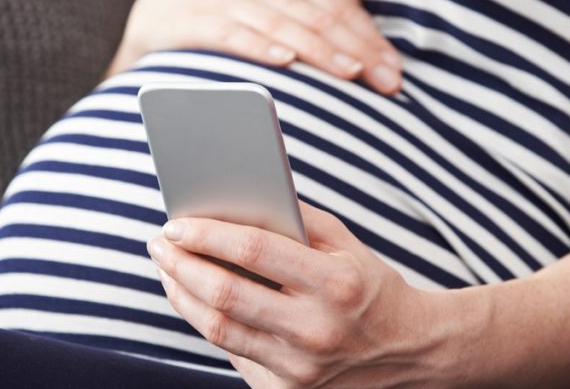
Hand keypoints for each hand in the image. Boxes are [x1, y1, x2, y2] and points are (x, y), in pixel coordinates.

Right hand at [112, 0, 402, 94]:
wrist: (146, 26)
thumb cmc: (221, 28)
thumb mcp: (266, 15)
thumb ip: (307, 20)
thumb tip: (366, 48)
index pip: (334, 0)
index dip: (368, 36)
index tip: (395, 74)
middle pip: (313, 9)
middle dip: (354, 46)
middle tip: (386, 81)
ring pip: (277, 18)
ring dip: (316, 46)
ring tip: (349, 74)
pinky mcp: (182, 18)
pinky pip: (226, 30)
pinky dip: (255, 44)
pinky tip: (283, 62)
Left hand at [146, 202, 443, 387]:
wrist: (410, 351)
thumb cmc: (370, 287)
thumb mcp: (346, 244)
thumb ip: (295, 219)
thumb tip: (234, 197)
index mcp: (336, 284)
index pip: (254, 252)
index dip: (208, 234)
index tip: (176, 222)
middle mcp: (317, 331)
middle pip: (226, 295)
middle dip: (181, 264)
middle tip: (159, 243)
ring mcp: (301, 370)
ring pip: (219, 330)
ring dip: (182, 294)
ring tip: (168, 268)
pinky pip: (233, 353)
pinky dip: (207, 322)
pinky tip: (194, 298)